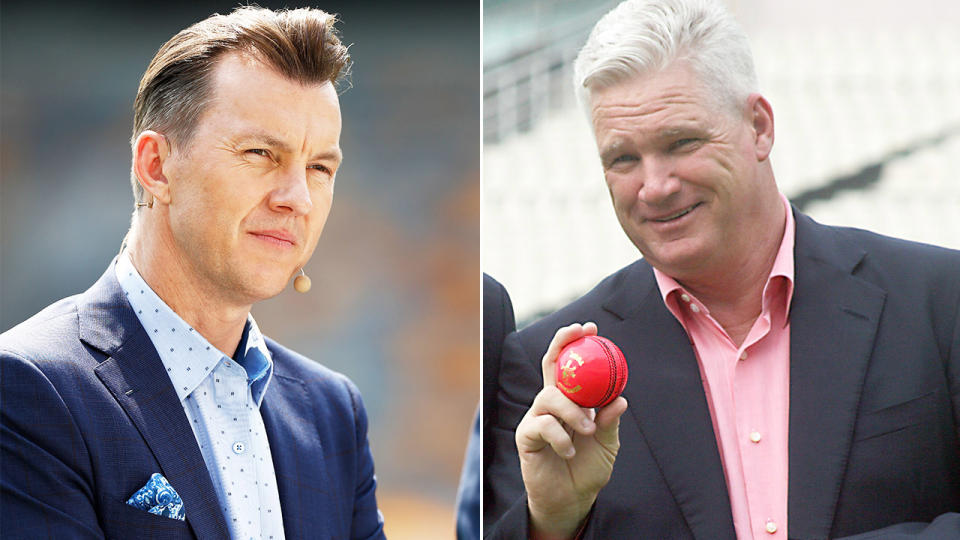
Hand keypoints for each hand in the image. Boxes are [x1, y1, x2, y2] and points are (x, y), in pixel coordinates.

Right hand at [515, 322, 628, 539]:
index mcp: (571, 400)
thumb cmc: (588, 469)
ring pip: (549, 396)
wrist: (571, 499)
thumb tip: (621, 399)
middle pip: (550, 363)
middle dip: (562, 343)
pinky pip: (542, 425)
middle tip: (579, 333)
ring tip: (588, 430)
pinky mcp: (526, 436)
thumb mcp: (607, 444)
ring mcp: (536, 417)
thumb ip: (610, 422)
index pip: (570, 364)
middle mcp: (551, 403)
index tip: (592, 328)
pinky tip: (569, 450)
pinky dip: (560, 437)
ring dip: (572, 410)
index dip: (576, 343)